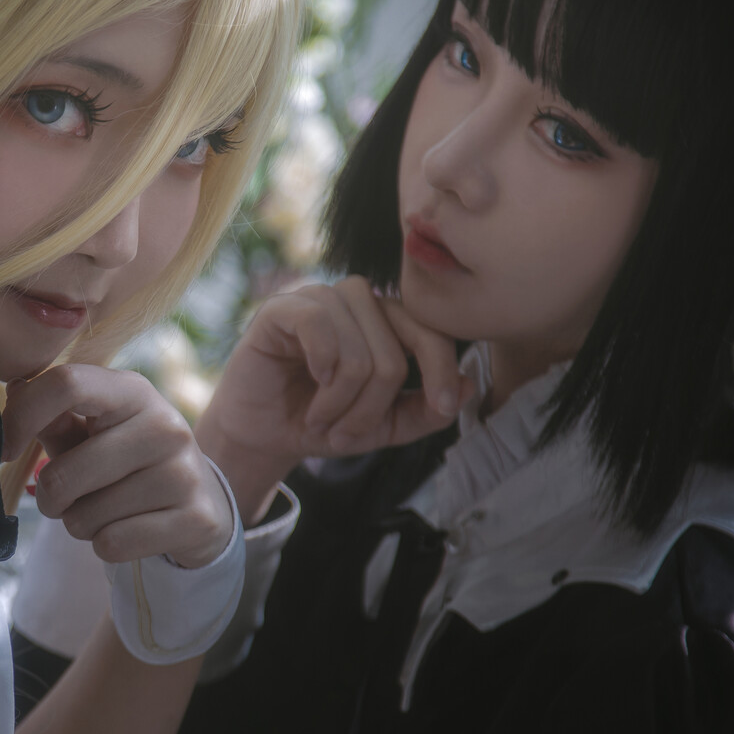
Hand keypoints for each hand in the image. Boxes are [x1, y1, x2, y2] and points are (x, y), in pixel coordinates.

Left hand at [3, 364, 231, 568]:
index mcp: (132, 391)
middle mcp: (164, 425)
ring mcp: (183, 473)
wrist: (200, 502)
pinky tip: (128, 528)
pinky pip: (111, 544)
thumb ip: (54, 416)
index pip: (66, 384)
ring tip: (107, 509)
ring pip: (84, 517)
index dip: (21, 417)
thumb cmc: (128, 460)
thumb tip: (16, 389)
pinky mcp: (195, 518)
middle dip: (51, 497)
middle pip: (63, 475)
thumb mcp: (94, 431)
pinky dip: (106, 545)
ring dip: (81, 523)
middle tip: (68, 496)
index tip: (5, 447)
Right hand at [196, 276, 471, 519]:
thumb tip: (470, 386)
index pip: (431, 331)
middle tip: (344, 433)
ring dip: (339, 403)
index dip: (442, 370)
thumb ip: (426, 411)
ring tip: (321, 418)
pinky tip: (310, 382)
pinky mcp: (282, 308)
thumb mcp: (384, 427)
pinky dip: (320, 369)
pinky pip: (319, 328)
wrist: (262, 436)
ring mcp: (319, 298)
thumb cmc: (321, 423)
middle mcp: (356, 301)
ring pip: (357, 354)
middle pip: (392, 355)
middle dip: (371, 409)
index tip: (444, 407)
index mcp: (386, 320)